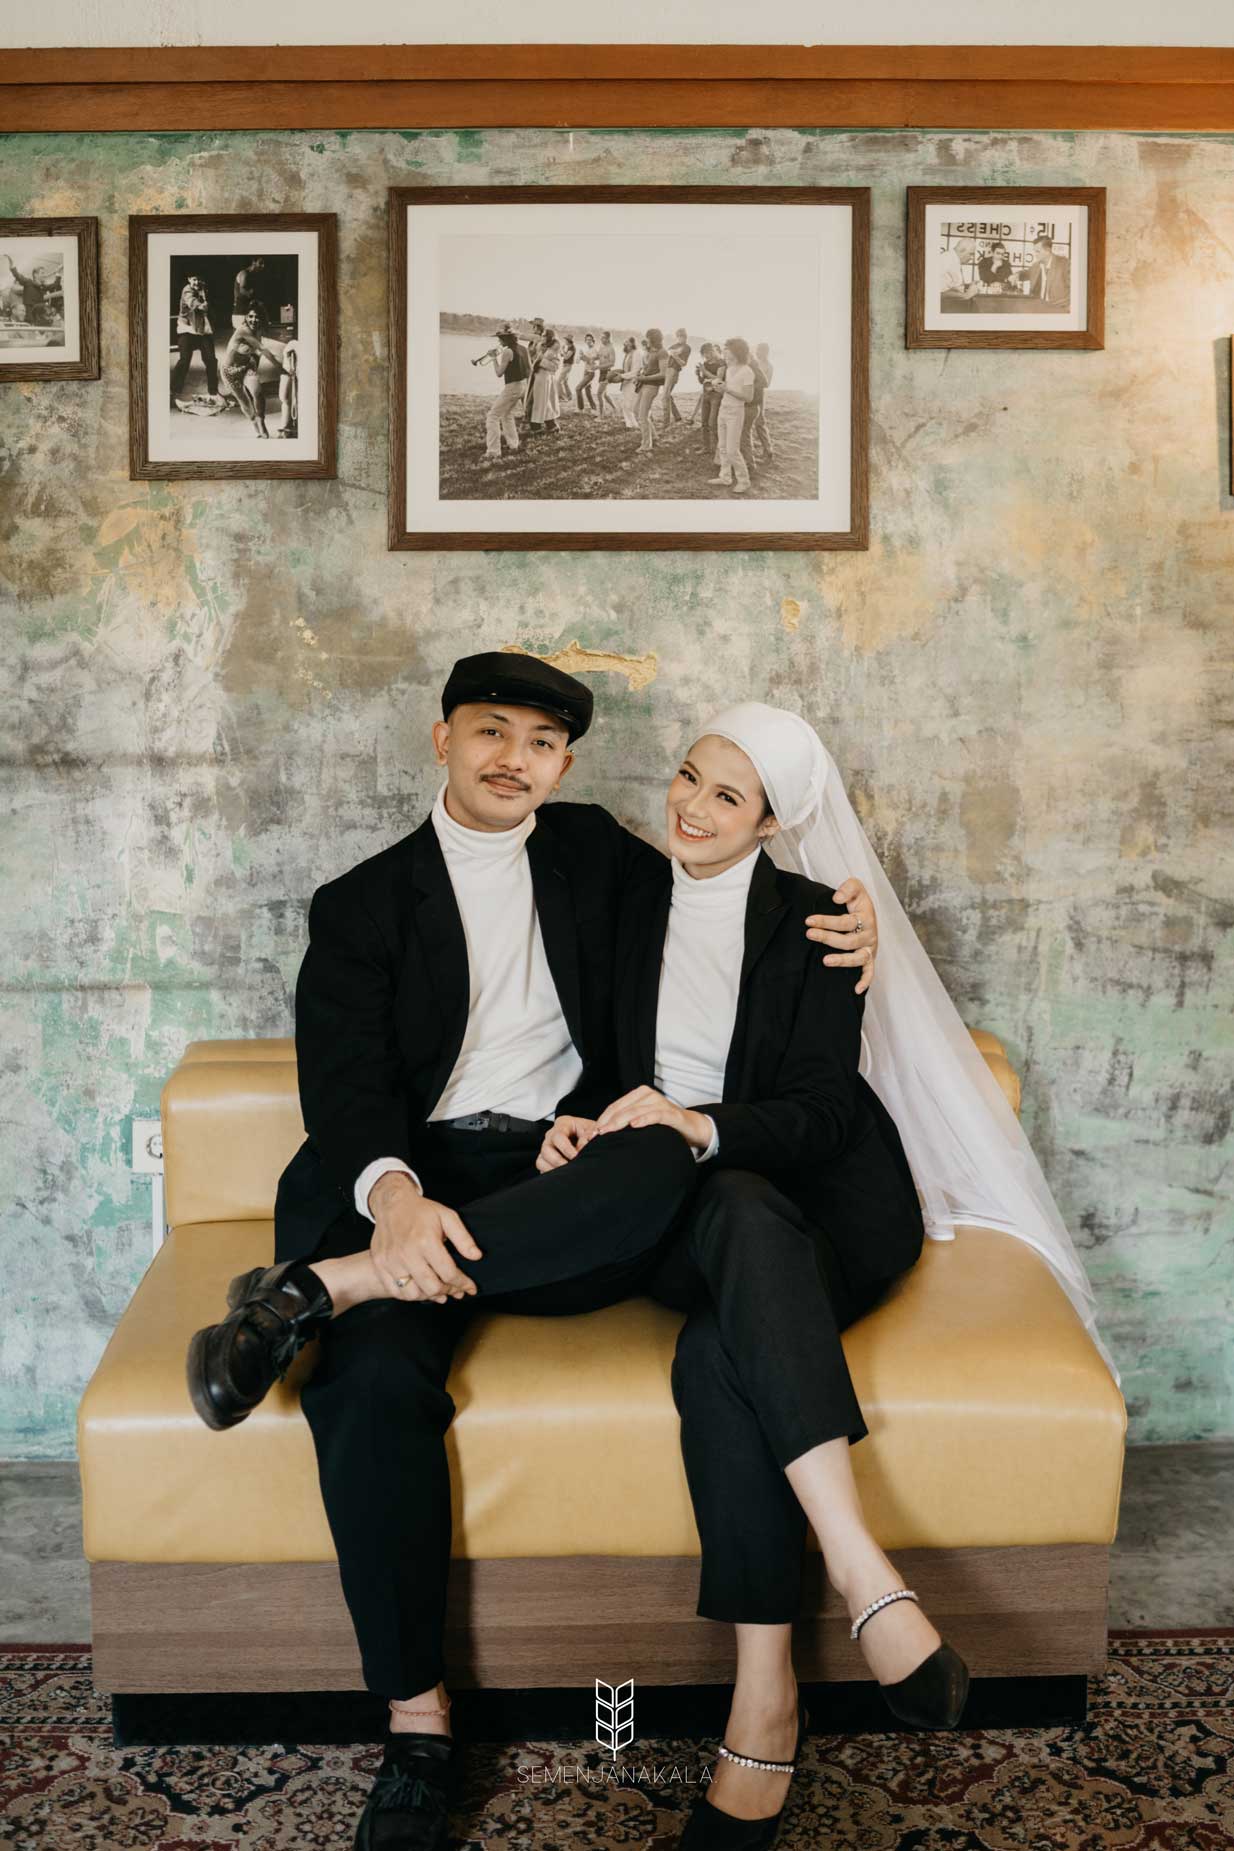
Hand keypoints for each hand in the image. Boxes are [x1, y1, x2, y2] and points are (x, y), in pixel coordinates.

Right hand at [368, 1172, 482, 1304]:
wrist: (392, 1203)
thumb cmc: (420, 1211)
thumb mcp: (448, 1217)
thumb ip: (463, 1238)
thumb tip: (476, 1256)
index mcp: (425, 1241)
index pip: (448, 1273)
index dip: (463, 1283)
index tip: (469, 1287)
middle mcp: (406, 1253)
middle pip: (431, 1287)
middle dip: (448, 1291)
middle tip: (455, 1290)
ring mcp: (390, 1261)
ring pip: (413, 1294)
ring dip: (429, 1296)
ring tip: (439, 1290)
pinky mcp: (380, 1265)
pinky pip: (395, 1291)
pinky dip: (409, 1295)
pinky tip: (420, 1289)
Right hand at [535, 1114, 598, 1172]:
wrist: (593, 1141)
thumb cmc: (593, 1133)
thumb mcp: (594, 1130)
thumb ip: (589, 1136)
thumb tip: (581, 1148)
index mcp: (563, 1124)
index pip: (558, 1136)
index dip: (566, 1148)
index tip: (576, 1157)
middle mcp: (552, 1135)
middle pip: (546, 1149)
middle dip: (557, 1161)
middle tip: (570, 1169)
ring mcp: (547, 1148)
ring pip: (541, 1160)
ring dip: (552, 1169)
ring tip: (566, 1175)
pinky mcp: (546, 1160)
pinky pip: (542, 1169)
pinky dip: (551, 1175)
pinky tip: (563, 1177)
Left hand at [594, 1086, 710, 1149]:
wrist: (691, 1127)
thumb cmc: (663, 1126)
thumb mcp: (642, 1121)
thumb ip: (626, 1123)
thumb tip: (600, 1133)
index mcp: (639, 1094)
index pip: (615, 1107)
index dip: (601, 1119)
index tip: (591, 1134)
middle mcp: (648, 1095)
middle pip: (622, 1109)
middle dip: (606, 1123)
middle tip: (595, 1136)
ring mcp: (660, 1102)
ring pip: (635, 1111)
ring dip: (619, 1123)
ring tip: (607, 1132)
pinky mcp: (671, 1113)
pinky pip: (655, 1115)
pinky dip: (644, 1119)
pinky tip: (634, 1125)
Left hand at [804, 875, 877, 993]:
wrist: (866, 912)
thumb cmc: (857, 902)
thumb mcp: (855, 888)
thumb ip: (848, 888)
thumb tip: (837, 897)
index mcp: (866, 917)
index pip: (845, 922)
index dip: (826, 921)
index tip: (809, 921)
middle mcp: (869, 934)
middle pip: (848, 941)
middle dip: (827, 938)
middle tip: (809, 934)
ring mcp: (869, 948)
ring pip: (857, 958)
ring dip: (842, 960)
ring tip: (825, 961)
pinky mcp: (870, 958)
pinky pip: (870, 972)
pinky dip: (865, 981)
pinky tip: (856, 989)